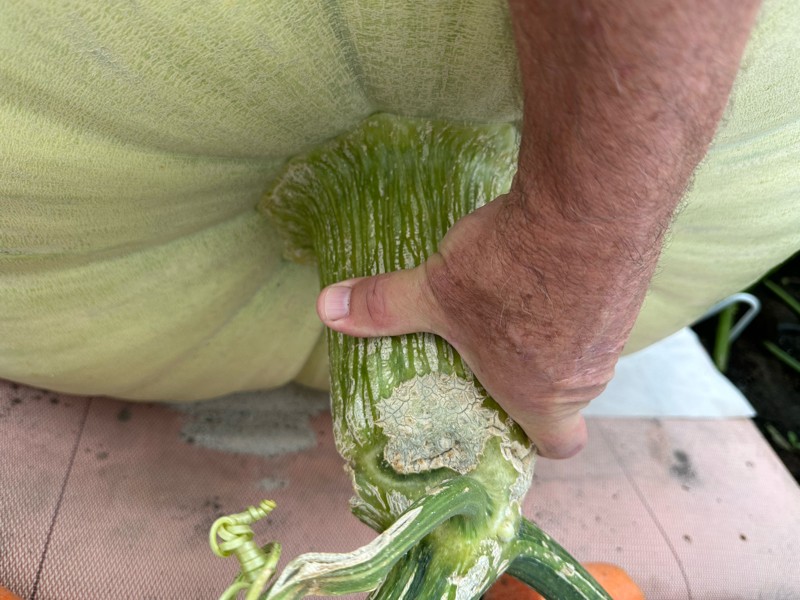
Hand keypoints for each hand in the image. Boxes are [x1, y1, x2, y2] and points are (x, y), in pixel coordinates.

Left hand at [317, 190, 621, 458]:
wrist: (586, 205)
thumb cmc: (509, 270)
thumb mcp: (435, 292)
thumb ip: (383, 306)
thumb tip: (325, 309)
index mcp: (542, 396)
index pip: (558, 445)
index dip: (535, 439)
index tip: (506, 417)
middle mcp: (587, 373)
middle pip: (564, 393)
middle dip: (530, 377)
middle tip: (492, 349)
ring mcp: (614, 329)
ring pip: (582, 348)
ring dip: (552, 332)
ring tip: (513, 298)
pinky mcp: (629, 285)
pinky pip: (599, 306)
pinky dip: (572, 295)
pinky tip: (545, 264)